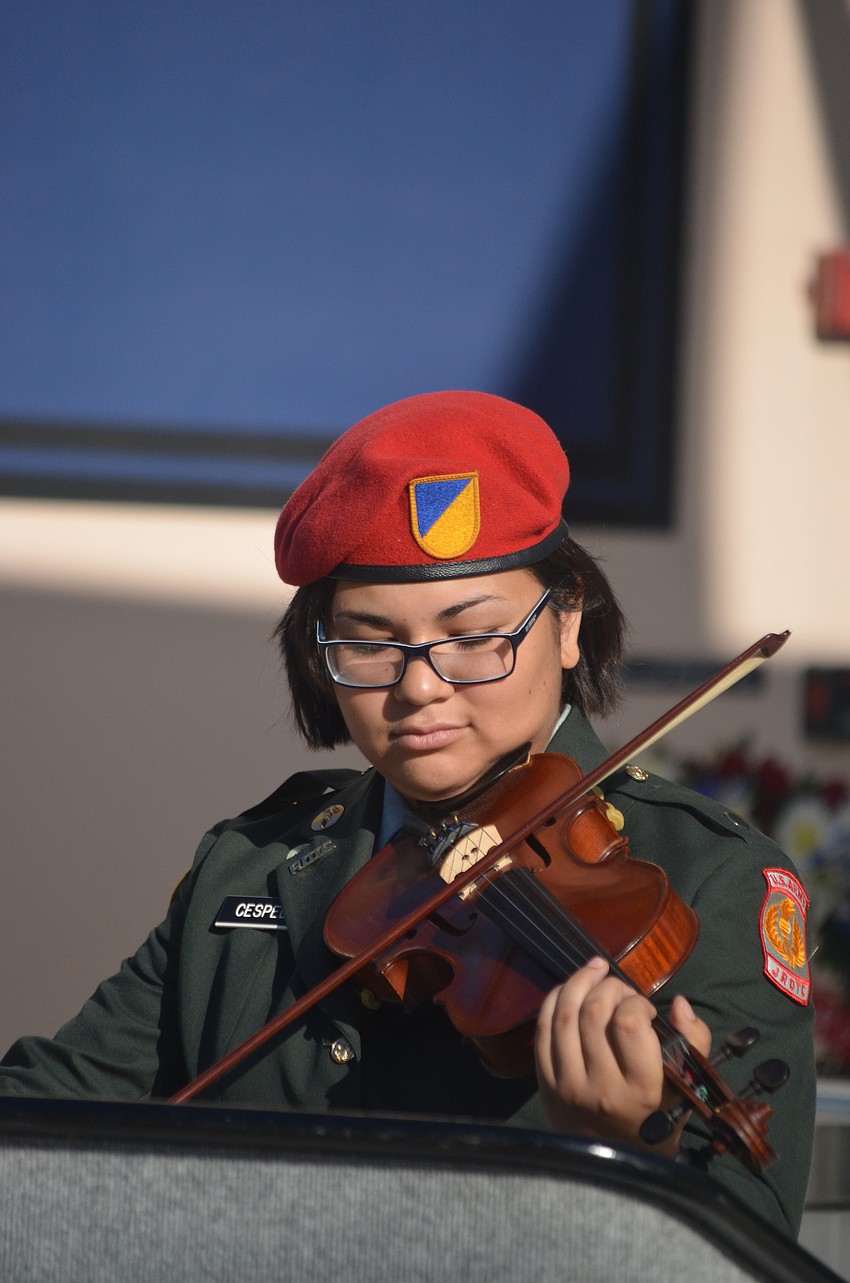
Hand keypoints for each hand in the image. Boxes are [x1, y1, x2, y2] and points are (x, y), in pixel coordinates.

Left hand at [534, 956, 711, 1155]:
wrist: (614, 1165)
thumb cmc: (657, 1120)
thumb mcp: (687, 1088)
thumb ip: (694, 1042)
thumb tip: (679, 1003)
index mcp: (640, 1091)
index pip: (628, 1024)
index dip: (636, 1002)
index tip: (645, 1008)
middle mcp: (600, 1089)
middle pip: (594, 1013)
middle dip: (609, 986)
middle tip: (621, 988)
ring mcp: (567, 1087)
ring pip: (564, 1016)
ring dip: (579, 983)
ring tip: (595, 971)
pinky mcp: (545, 1085)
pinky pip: (542, 1030)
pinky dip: (555, 1001)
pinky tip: (569, 989)